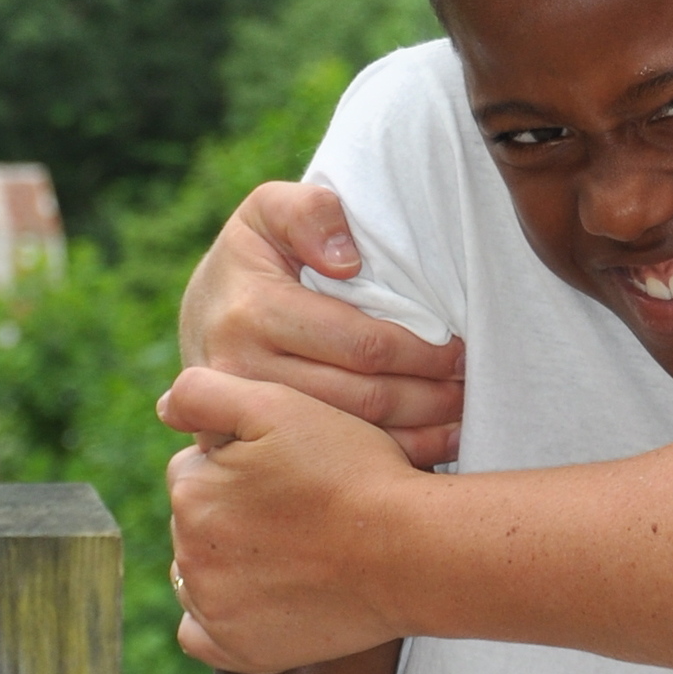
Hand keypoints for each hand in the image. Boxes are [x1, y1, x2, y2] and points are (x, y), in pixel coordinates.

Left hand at [163, 365, 409, 671]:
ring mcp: (213, 608)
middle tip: (299, 510)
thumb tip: (160, 408)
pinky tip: (262, 597)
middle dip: (234, 510)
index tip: (287, 472)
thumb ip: (203, 393)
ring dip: (232, 559)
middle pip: (199, 520)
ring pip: (200, 572)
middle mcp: (188, 553)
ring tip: (297, 550)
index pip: (195, 468)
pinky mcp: (240, 651)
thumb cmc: (352, 473)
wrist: (411, 550)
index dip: (241, 463)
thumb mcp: (279, 405)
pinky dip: (222, 617)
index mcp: (191, 492)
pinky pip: (203, 634)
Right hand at [180, 181, 465, 470]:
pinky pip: (334, 462)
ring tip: (462, 419)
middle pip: (362, 399)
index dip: (421, 352)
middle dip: (429, 396)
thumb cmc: (255, 256)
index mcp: (253, 311)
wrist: (203, 313)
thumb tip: (346, 262)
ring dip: (419, 433)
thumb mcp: (270, 211)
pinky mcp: (254, 447)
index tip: (459, 348)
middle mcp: (241, 372)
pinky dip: (393, 457)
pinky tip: (432, 447)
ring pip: (353, 437)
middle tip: (469, 387)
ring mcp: (244, 418)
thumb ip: (309, 213)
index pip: (361, 344)